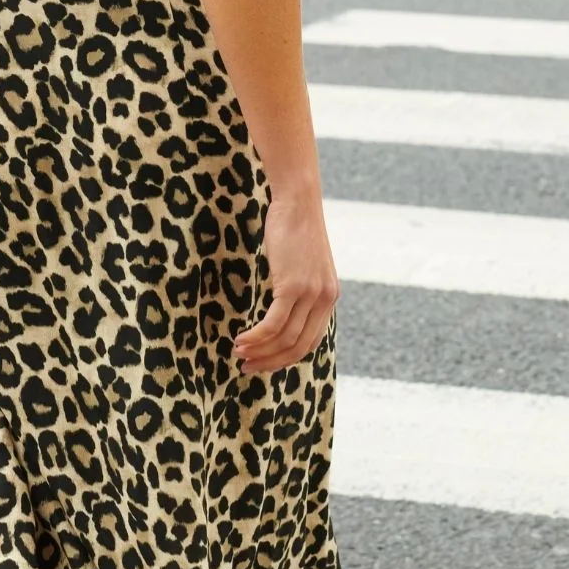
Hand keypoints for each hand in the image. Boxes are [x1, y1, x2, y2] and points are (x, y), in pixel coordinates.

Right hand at [234, 187, 338, 374]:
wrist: (298, 202)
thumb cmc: (294, 229)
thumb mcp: (303, 264)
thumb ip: (299, 289)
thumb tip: (280, 309)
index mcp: (329, 298)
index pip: (309, 342)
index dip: (285, 358)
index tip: (263, 362)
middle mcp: (324, 299)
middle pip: (298, 346)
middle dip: (270, 362)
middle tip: (246, 367)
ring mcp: (311, 294)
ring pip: (284, 338)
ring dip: (259, 351)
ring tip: (238, 353)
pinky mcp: (293, 286)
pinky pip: (273, 324)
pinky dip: (256, 337)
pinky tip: (241, 339)